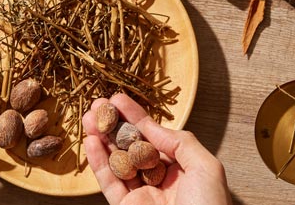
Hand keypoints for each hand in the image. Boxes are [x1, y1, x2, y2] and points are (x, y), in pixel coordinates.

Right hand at [82, 93, 231, 204]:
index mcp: (181, 168)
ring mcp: (141, 195)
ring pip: (116, 162)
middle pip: (130, 146)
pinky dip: (98, 162)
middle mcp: (159, 180)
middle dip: (113, 125)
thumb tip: (153, 127)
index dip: (135, 116)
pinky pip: (109, 183)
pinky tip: (91, 143)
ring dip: (101, 139)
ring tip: (87, 118)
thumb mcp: (207, 168)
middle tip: (97, 105)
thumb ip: (180, 142)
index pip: (153, 136)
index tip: (118, 98)